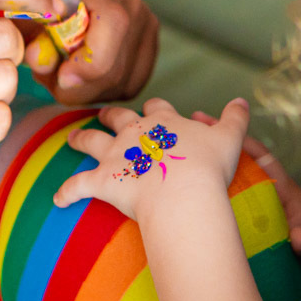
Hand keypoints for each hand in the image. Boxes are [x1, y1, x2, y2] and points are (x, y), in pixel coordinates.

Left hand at [24, 0, 157, 104]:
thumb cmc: (34, 4)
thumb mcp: (21, 10)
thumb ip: (24, 31)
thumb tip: (38, 56)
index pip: (113, 22)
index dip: (91, 59)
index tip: (61, 78)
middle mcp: (131, 3)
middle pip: (117, 65)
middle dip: (79, 86)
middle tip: (48, 79)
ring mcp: (145, 27)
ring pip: (122, 82)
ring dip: (85, 91)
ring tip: (59, 72)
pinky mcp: (148, 50)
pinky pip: (128, 87)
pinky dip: (100, 93)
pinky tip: (79, 79)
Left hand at [53, 97, 248, 221]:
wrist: (183, 191)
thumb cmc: (208, 166)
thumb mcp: (230, 137)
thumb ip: (235, 118)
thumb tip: (242, 101)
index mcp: (164, 122)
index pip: (157, 108)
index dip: (154, 109)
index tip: (151, 109)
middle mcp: (135, 133)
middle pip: (118, 117)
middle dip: (110, 115)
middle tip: (103, 115)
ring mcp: (116, 155)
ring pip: (91, 141)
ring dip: (80, 139)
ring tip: (71, 138)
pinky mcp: (102, 180)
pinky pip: (77, 186)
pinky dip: (66, 192)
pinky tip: (57, 199)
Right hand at [191, 111, 300, 286]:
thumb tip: (298, 238)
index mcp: (282, 188)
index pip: (260, 158)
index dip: (239, 141)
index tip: (214, 126)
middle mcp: (265, 192)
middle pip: (235, 163)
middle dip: (213, 146)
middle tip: (183, 130)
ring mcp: (254, 206)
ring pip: (226, 182)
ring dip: (204, 170)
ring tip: (172, 156)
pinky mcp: (247, 222)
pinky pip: (222, 205)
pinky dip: (204, 198)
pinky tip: (180, 197)